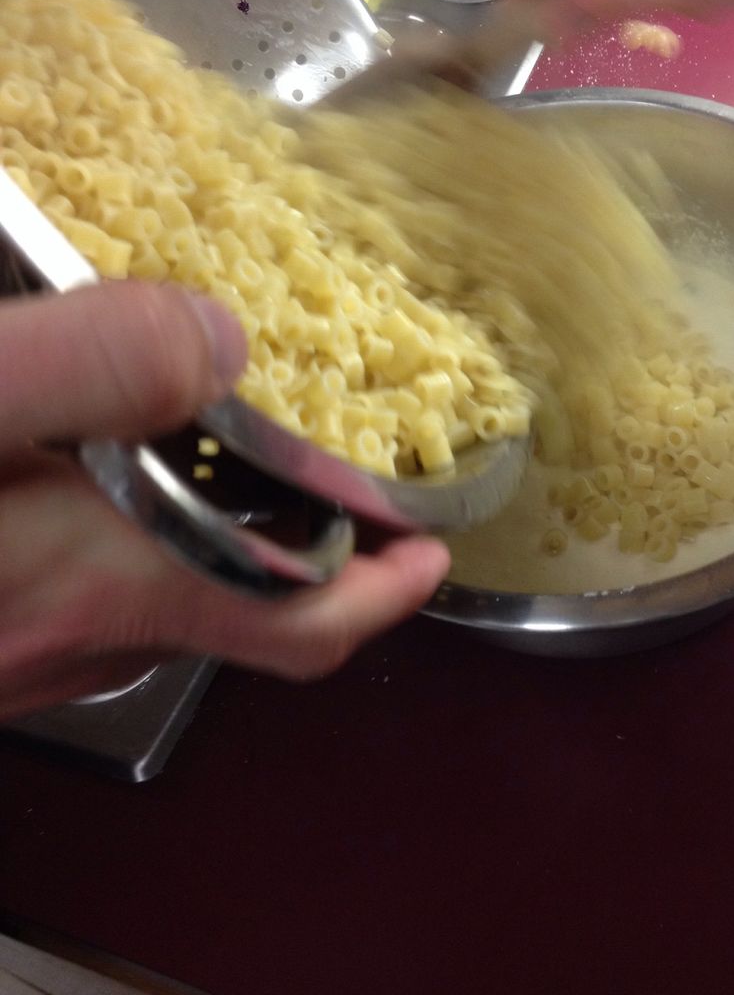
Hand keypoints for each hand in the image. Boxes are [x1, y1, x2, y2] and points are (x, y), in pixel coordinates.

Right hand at [0, 282, 448, 720]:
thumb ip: (91, 365)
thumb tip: (221, 342)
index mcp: (107, 580)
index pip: (299, 622)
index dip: (384, 593)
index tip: (432, 551)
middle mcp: (84, 639)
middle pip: (250, 603)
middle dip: (308, 540)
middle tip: (338, 461)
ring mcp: (32, 653)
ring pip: (172, 596)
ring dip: (223, 533)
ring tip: (234, 443)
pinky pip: (100, 595)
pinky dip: (142, 536)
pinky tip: (102, 464)